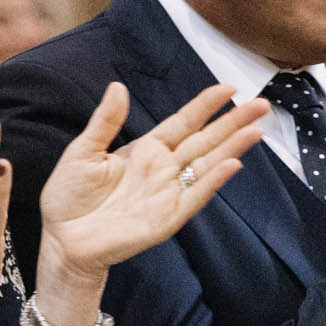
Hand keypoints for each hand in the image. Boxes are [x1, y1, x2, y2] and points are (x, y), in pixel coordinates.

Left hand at [36, 82, 265, 305]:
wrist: (62, 239)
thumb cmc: (69, 197)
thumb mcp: (83, 151)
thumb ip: (105, 121)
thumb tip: (118, 86)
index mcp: (145, 149)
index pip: (183, 122)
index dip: (206, 105)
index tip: (230, 87)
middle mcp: (163, 168)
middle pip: (206, 140)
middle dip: (233, 122)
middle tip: (262, 104)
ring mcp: (168, 192)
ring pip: (208, 164)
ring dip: (233, 147)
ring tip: (257, 130)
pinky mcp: (168, 217)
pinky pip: (196, 195)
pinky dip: (214, 180)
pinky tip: (232, 163)